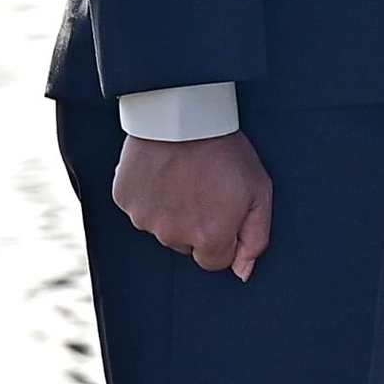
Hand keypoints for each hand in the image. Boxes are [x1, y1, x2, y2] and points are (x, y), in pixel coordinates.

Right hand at [112, 130, 272, 278]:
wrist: (184, 111)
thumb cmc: (226, 149)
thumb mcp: (259, 191)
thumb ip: (255, 238)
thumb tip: (242, 272)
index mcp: (208, 237)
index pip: (214, 261)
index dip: (222, 236)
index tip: (222, 208)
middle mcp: (173, 234)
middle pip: (185, 245)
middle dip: (195, 223)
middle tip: (202, 186)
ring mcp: (144, 217)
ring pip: (160, 226)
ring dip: (170, 209)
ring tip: (181, 174)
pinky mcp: (124, 198)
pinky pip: (138, 206)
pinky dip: (148, 193)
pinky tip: (160, 170)